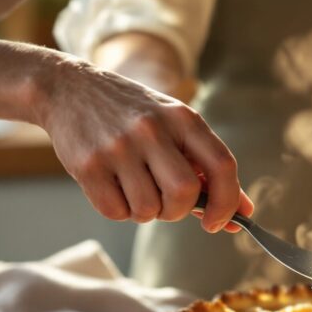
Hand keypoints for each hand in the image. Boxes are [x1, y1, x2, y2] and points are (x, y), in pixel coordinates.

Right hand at [34, 57, 252, 231]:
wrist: (68, 89)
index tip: (218, 222)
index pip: (222, 165)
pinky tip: (112, 185)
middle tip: (166, 204)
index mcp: (183, 118)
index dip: (228, 202)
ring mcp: (118, 147)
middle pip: (184, 194)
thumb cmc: (133, 115)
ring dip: (145, 212)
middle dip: (178, 211)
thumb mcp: (175, 127)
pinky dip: (119, 210)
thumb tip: (243, 214)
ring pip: (148, 210)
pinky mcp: (88, 166)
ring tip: (134, 186)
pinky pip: (116, 213)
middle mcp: (152, 130)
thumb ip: (209, 167)